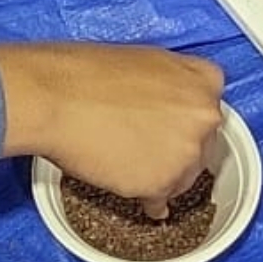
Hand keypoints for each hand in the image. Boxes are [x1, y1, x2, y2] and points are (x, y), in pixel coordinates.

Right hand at [0, 41, 225, 211]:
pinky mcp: (162, 183)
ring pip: (183, 176)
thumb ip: (172, 85)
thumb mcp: (146, 61)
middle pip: (201, 145)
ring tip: (128, 163)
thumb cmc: (86, 74)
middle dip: (176, 148)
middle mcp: (204, 116)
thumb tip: (170, 106)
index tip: (172, 126)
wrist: (54, 97)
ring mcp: (186, 152)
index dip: (185, 119)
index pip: (208, 107)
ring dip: (162, 175)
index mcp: (204, 80)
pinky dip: (146, 199)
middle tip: (144, 144)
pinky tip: (130, 187)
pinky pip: (159, 200)